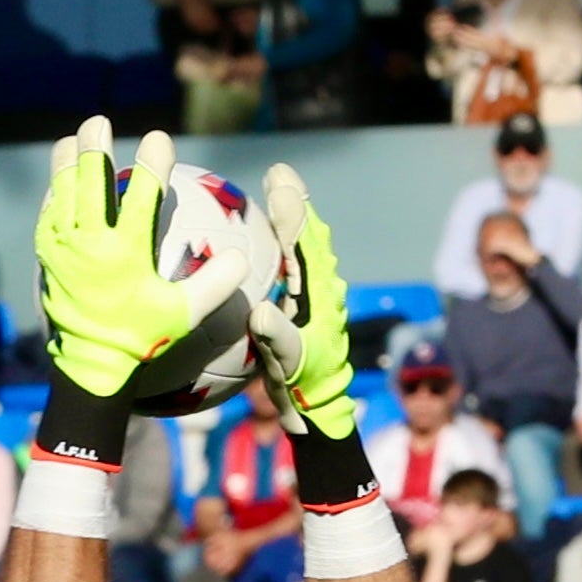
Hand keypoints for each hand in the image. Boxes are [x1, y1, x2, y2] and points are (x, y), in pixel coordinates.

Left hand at [29, 118, 206, 405]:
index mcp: (126, 253)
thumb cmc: (142, 337)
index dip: (153, 163)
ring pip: (63, 194)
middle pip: (90, 184)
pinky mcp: (49, 258)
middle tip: (98, 123)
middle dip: (94, 149)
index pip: (142, 196)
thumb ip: (214, 285)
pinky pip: (48, 216)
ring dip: (66, 163)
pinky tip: (58, 180)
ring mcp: (64, 249)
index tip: (159, 138)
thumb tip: (242, 259)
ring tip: (71, 140)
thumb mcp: (184, 315)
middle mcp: (91, 245)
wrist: (92, 365)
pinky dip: (54, 194)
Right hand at [247, 160, 358, 441]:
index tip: (279, 182)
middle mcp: (322, 287)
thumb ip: (277, 336)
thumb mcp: (287, 363)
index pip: (305, 242)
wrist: (319, 407)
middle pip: (311, 234)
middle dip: (296, 201)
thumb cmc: (303, 385)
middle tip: (278, 173)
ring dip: (296, 217)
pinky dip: (288, 241)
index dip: (292, 209)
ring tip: (278, 190)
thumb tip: (259, 312)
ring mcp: (318, 295)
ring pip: (309, 246)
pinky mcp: (309, 305)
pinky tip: (269, 239)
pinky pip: (298, 264)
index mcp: (318, 293)